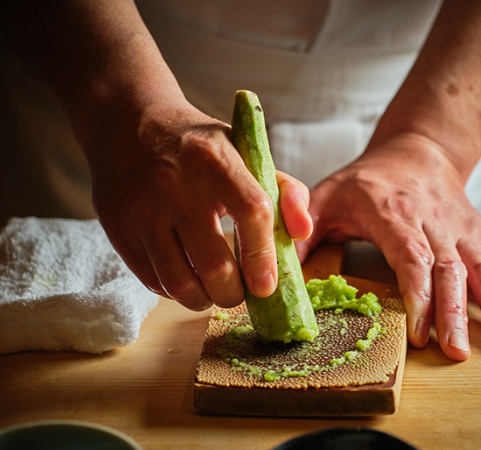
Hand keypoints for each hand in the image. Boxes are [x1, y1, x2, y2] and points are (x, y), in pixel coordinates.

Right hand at [89, 103, 311, 310]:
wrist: (129, 127)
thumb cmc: (197, 147)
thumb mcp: (244, 152)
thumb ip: (284, 190)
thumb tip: (303, 234)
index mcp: (215, 161)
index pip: (251, 212)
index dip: (263, 257)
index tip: (267, 286)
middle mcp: (175, 186)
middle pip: (214, 264)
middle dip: (233, 293)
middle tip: (238, 292)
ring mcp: (142, 210)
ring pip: (179, 283)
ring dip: (203, 300)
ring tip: (212, 291)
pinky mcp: (118, 229)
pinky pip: (152, 280)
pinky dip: (175, 290)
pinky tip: (185, 276)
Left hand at [296, 132, 480, 360]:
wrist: (414, 151)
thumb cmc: (366, 179)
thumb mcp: (326, 196)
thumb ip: (302, 229)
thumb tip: (280, 268)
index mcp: (391, 213)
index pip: (410, 256)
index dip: (417, 294)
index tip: (416, 331)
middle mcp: (429, 220)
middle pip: (446, 268)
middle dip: (449, 312)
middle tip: (451, 351)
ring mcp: (454, 225)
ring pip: (471, 267)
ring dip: (470, 307)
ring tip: (465, 347)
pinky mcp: (470, 230)